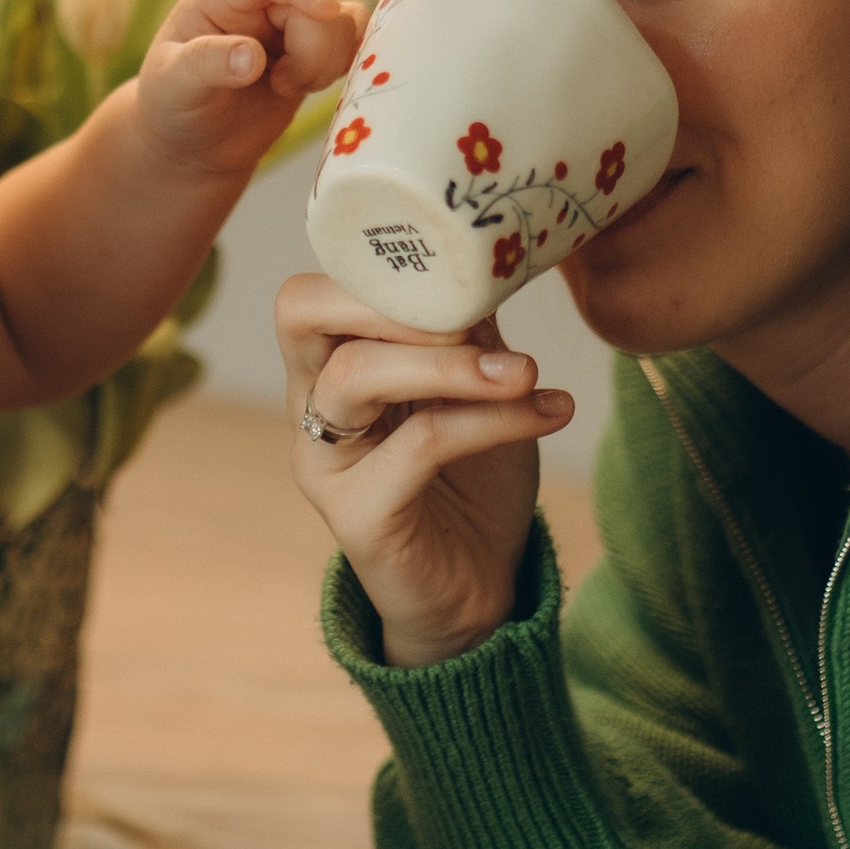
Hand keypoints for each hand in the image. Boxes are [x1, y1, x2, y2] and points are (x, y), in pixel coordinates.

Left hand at [136, 0, 361, 182]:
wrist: (192, 145)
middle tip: (283, 86)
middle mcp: (261, 3)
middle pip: (315, 6)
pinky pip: (350, 42)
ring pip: (341, 24)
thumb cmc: (172, 105)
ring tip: (286, 88)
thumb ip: (207, 64)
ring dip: (325, 63)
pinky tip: (310, 86)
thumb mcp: (174, 85)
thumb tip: (252, 56)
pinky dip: (343, 65)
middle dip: (312, 51)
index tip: (325, 10)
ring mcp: (290, 27)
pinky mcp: (313, 52)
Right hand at [278, 270, 571, 669]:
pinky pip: (418, 446)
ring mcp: (325, 463)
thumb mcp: (479, 384)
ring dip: (451, 365)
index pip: (315, 286)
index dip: (382, 264)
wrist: (480, 586)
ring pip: (355, 376)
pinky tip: (547, 414)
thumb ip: (470, 327)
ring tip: (526, 374)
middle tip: (475, 316)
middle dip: (392, 301)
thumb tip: (490, 262)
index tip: (472, 268)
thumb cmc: (475, 478)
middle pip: (302, 313)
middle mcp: (311, 406)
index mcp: (331, 363)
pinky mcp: (357, 517)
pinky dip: (490, 421)